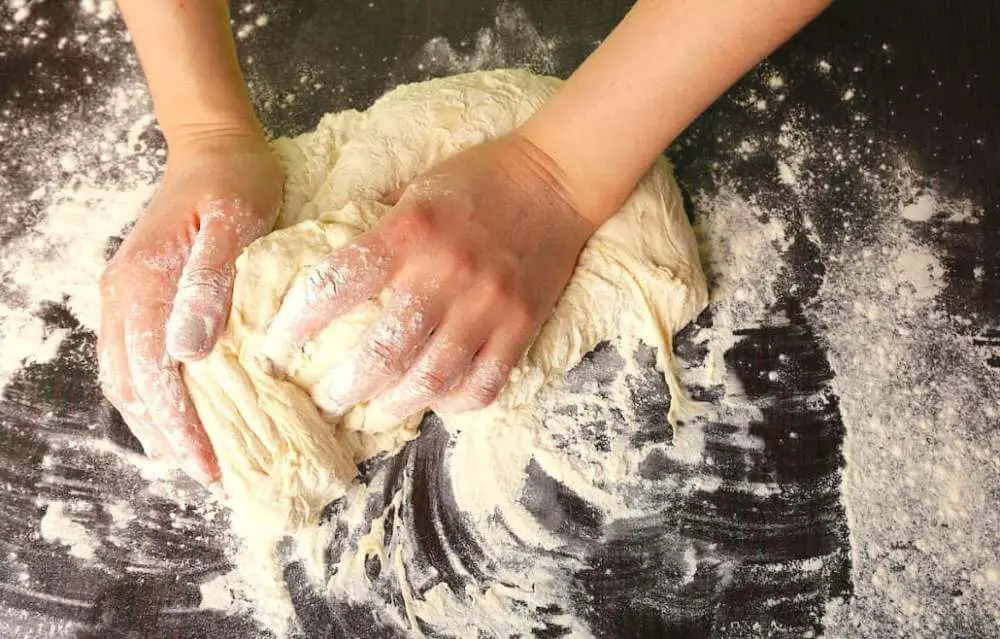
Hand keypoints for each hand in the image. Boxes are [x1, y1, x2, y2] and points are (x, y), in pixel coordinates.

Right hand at [98, 131, 282, 484]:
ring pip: (126, 377)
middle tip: (212, 474)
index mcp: (144, 285)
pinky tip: (181, 411)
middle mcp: (123, 297)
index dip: (181, 428)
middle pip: (132, 387)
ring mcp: (125, 296)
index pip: (154, 377)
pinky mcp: (139, 294)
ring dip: (156, 421)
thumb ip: (210, 282)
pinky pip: (132, 357)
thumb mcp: (235, 223)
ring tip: (196, 456)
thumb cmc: (234, 182)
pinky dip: (153, 394)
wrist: (214, 145)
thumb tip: (188, 350)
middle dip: (169, 437)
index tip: (212, 467)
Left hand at [263, 133, 593, 419]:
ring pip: (431, 379)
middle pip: (382, 352)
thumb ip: (377, 229)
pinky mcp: (522, 327)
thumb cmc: (478, 178)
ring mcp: (489, 306)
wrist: (558, 179)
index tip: (274, 350)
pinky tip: (435, 402)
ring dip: (392, 406)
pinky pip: (484, 384)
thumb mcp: (414, 186)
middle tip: (321, 400)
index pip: (336, 285)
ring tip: (371, 412)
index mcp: (410, 231)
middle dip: (341, 388)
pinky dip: (454, 403)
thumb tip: (331, 272)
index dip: (295, 325)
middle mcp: (447, 273)